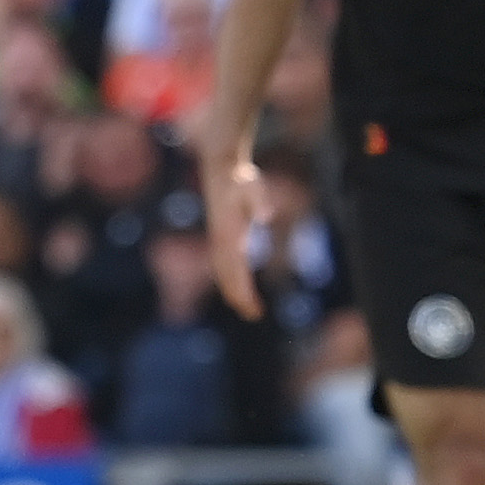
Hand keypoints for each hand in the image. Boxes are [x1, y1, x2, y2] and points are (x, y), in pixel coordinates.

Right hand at [203, 151, 266, 318]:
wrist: (221, 168)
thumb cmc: (240, 178)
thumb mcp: (252, 185)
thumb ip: (259, 201)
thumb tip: (265, 215)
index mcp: (228, 234)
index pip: (235, 270)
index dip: (243, 289)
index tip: (252, 305)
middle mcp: (220, 241)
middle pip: (226, 277)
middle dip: (238, 297)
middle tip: (254, 315)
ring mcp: (218, 240)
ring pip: (222, 273)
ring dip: (233, 292)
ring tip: (248, 309)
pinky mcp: (220, 237)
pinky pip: (223, 265)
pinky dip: (229, 280)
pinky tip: (238, 289)